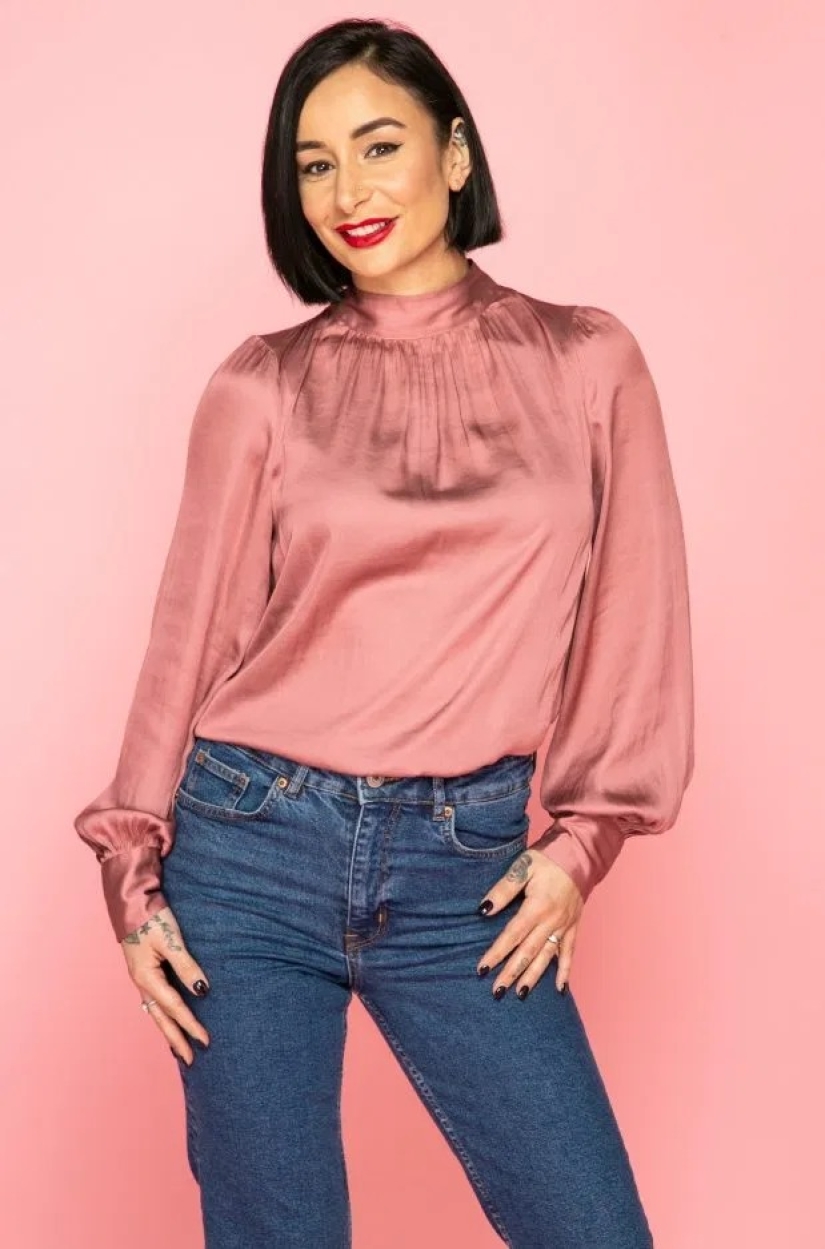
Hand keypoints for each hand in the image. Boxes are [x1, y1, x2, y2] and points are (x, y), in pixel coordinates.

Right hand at [121, 906, 211, 1064]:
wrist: (131, 903)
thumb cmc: (151, 919)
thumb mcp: (171, 941)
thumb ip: (186, 966)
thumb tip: (202, 991)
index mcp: (147, 978)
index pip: (174, 1008)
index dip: (191, 1026)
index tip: (206, 1042)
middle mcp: (142, 983)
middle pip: (161, 1018)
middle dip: (176, 1040)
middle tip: (191, 1061)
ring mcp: (141, 978)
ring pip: (156, 1012)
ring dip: (169, 1030)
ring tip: (179, 1048)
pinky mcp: (143, 971)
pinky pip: (155, 1001)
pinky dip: (163, 1015)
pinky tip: (168, 1018)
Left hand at [475, 845, 582, 996]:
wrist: (581, 854)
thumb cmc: (549, 858)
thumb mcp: (523, 866)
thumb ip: (504, 889)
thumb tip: (484, 910)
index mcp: (537, 907)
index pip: (512, 936)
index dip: (496, 953)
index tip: (482, 969)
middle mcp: (552, 921)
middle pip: (527, 952)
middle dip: (511, 973)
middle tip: (496, 992)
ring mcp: (564, 926)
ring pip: (546, 957)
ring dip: (533, 977)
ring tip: (520, 994)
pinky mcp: (574, 926)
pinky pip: (569, 953)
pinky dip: (565, 972)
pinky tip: (560, 989)